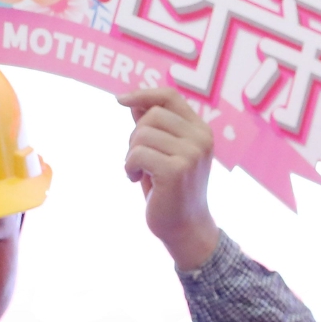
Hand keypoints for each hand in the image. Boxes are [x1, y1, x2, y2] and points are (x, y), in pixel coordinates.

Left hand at [118, 87, 220, 270]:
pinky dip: (129, 167)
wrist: (185, 227)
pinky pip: (137, 154)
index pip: (170, 96)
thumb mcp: (163, 152)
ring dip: (131, 154)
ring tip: (140, 172)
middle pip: (151, 115)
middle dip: (135, 136)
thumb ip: (153, 127)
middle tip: (139, 159)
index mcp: (201, 131)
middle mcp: (201, 139)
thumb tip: (133, 102)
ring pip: (141, 135)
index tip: (119, 100)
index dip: (143, 94)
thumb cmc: (171, 189)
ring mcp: (191, 154)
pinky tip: (136, 180)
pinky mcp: (177, 170)